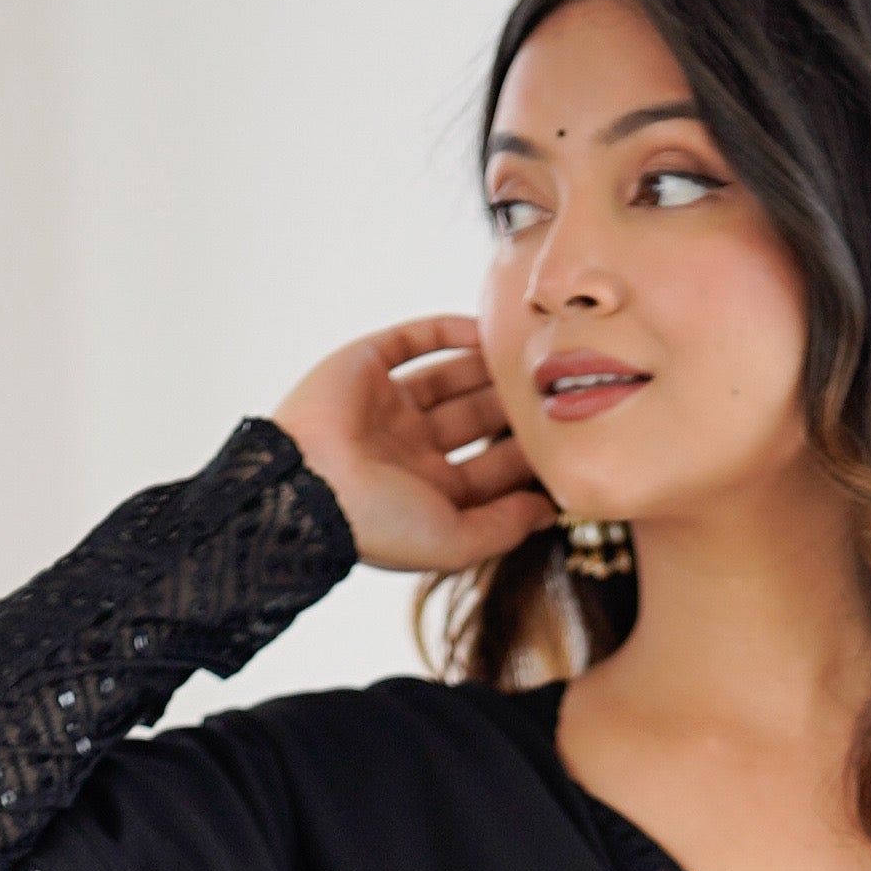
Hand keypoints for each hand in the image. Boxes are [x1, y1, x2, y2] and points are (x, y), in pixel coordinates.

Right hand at [268, 317, 550, 575]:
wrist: (305, 485)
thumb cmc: (377, 524)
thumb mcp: (453, 541)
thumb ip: (504, 527)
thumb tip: (549, 513)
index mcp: (424, 492)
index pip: (486, 471)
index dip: (524, 458)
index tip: (565, 440)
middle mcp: (406, 447)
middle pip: (472, 420)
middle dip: (510, 408)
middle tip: (552, 389)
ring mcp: (385, 404)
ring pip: (448, 378)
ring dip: (487, 369)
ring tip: (529, 356)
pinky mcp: (365, 364)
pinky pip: (414, 340)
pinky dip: (450, 331)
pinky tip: (488, 329)